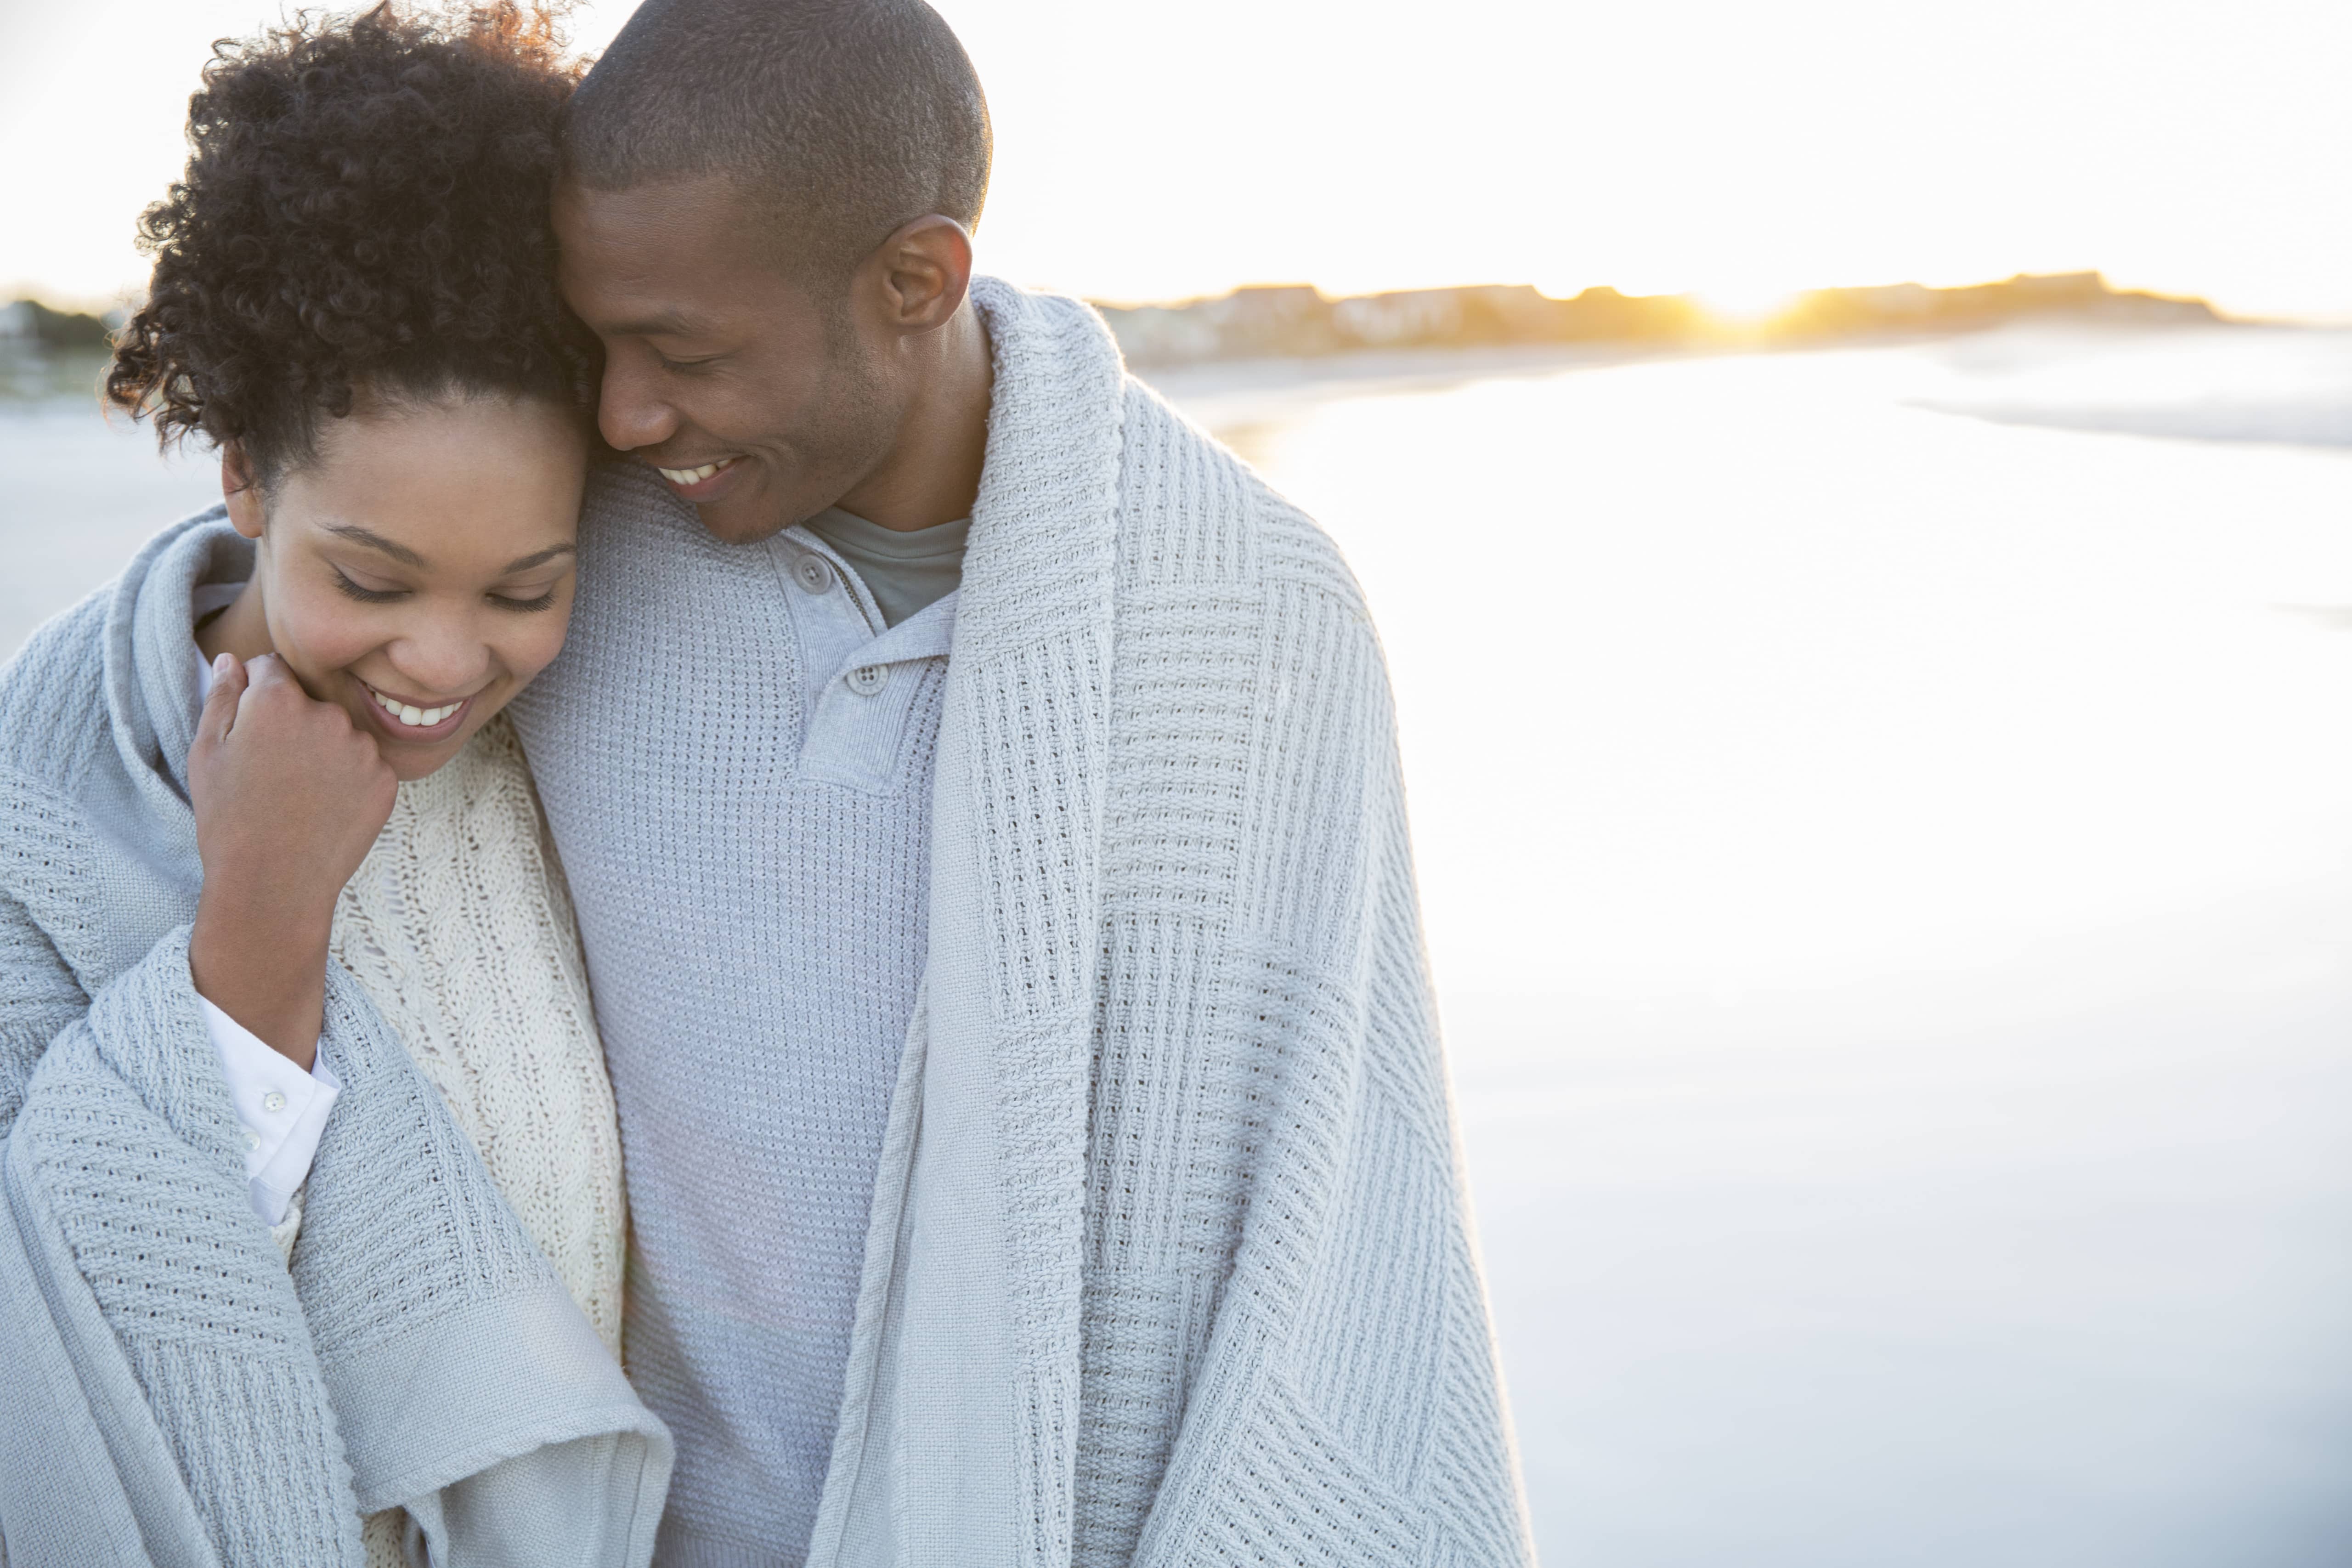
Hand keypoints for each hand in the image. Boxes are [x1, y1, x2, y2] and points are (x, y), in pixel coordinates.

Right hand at [187, 653, 396, 1067]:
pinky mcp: (386, 779)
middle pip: (311, 702)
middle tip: (273, 770)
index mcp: (278, 699)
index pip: (273, 667)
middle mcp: (328, 714)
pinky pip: (366, 766)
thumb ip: (221, 697)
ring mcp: (362, 747)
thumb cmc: (229, 819)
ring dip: (325, 750)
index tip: (252, 727)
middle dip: (294, 723)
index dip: (258, 693)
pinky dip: (349, 780)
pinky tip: (324, 808)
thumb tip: (231, 660)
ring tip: (298, 793)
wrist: (274, 884)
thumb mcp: (207, 753)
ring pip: (341, 733)